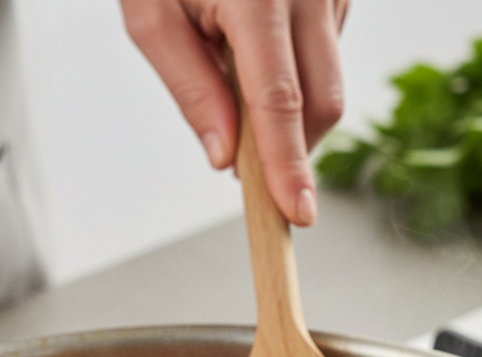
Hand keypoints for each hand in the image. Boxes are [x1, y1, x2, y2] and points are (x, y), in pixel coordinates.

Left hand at [120, 0, 347, 226]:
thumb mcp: (152, 14)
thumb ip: (190, 88)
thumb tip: (224, 156)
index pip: (279, 103)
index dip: (288, 166)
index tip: (297, 213)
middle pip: (322, 103)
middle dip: (291, 147)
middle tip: (243, 156)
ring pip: (330, 83)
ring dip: (290, 108)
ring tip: (237, 67)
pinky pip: (330, 53)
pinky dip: (299, 74)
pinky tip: (261, 47)